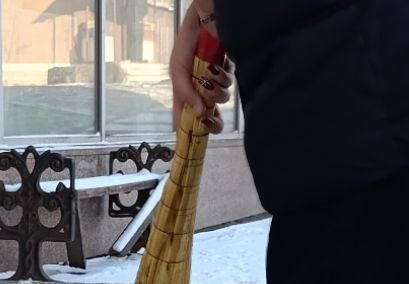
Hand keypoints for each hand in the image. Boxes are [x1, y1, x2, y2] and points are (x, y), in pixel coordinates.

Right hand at [170, 2, 232, 133]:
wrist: (210, 15)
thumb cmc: (190, 38)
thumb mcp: (178, 66)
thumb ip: (184, 92)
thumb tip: (200, 115)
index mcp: (184, 87)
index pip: (184, 115)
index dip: (189, 129)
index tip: (193, 142)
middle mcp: (200, 85)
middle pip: (208, 114)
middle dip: (211, 119)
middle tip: (212, 121)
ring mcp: (215, 79)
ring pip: (221, 99)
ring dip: (218, 91)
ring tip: (211, 74)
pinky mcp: (229, 70)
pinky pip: (230, 84)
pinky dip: (225, 77)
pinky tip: (220, 64)